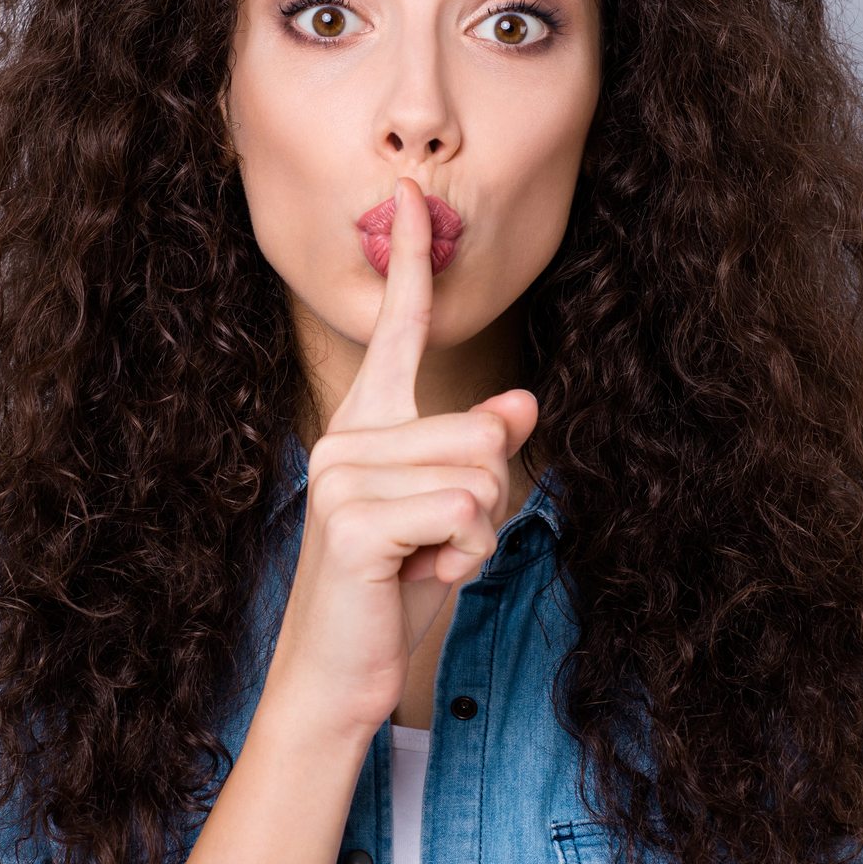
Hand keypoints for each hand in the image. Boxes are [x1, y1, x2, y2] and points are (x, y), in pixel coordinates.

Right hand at [264, 176, 538, 741]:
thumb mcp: (449, 511)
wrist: (338, 669)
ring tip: (423, 556)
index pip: (396, 328)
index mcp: (367, 424)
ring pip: (480, 470)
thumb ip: (476, 452)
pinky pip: (464, 514)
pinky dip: (463, 555)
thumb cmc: (393, 584)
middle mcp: (347, 438)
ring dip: (476, 531)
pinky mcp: (354, 522)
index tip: (414, 194)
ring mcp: (343, 477)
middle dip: (486, 496)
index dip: (409, 261)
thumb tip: (523, 401)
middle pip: (482, 428)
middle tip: (434, 539)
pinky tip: (416, 576)